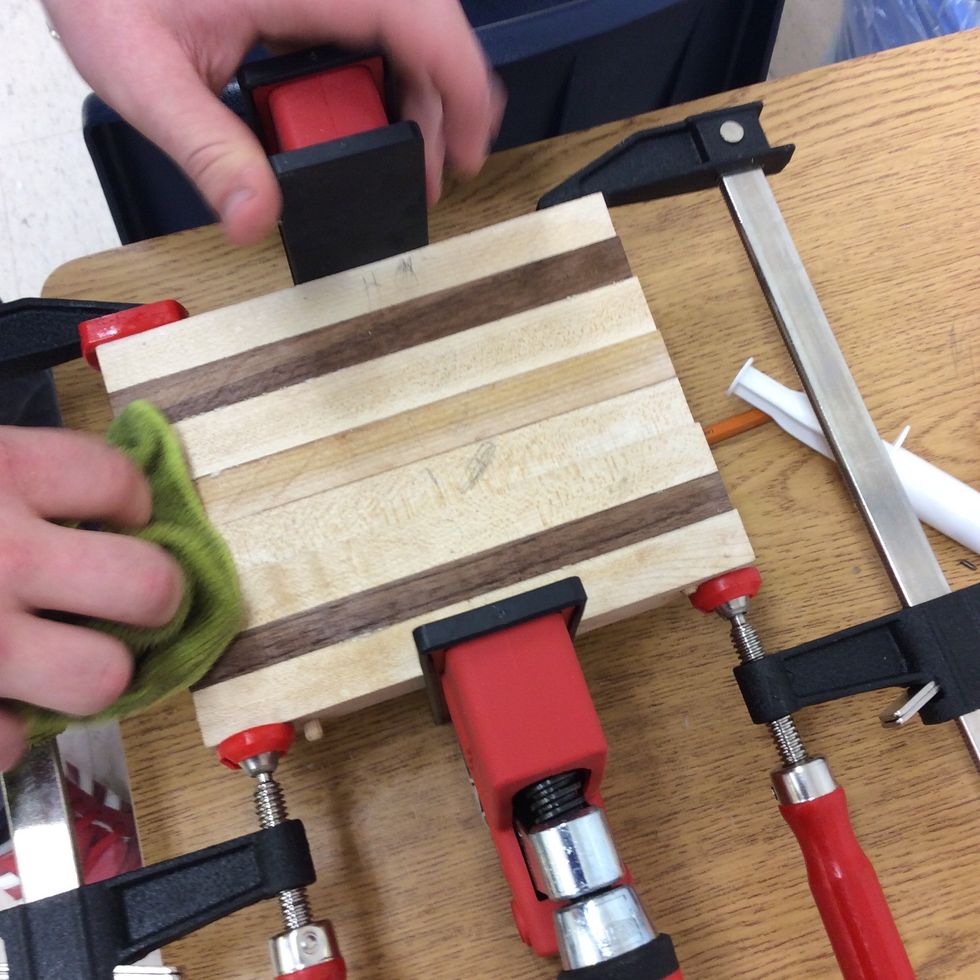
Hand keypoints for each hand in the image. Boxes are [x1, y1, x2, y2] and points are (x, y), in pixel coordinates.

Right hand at [0, 427, 182, 769]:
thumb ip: (17, 481)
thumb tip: (95, 508)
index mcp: (1, 473)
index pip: (122, 484)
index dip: (132, 504)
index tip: (122, 517)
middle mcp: (2, 554)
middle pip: (147, 586)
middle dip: (151, 597)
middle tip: (130, 599)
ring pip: (101, 678)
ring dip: (91, 672)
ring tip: (63, 657)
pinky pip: (10, 743)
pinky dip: (5, 730)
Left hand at [43, 0, 504, 244]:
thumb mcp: (144, 72)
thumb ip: (208, 151)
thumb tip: (256, 219)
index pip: (419, 21)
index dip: (463, 87)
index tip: (471, 148)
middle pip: (423, 28)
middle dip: (441, 106)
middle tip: (434, 173)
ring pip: (402, 26)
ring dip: (413, 92)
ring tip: (404, 154)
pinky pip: (369, 25)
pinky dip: (380, 73)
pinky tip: (363, 113)